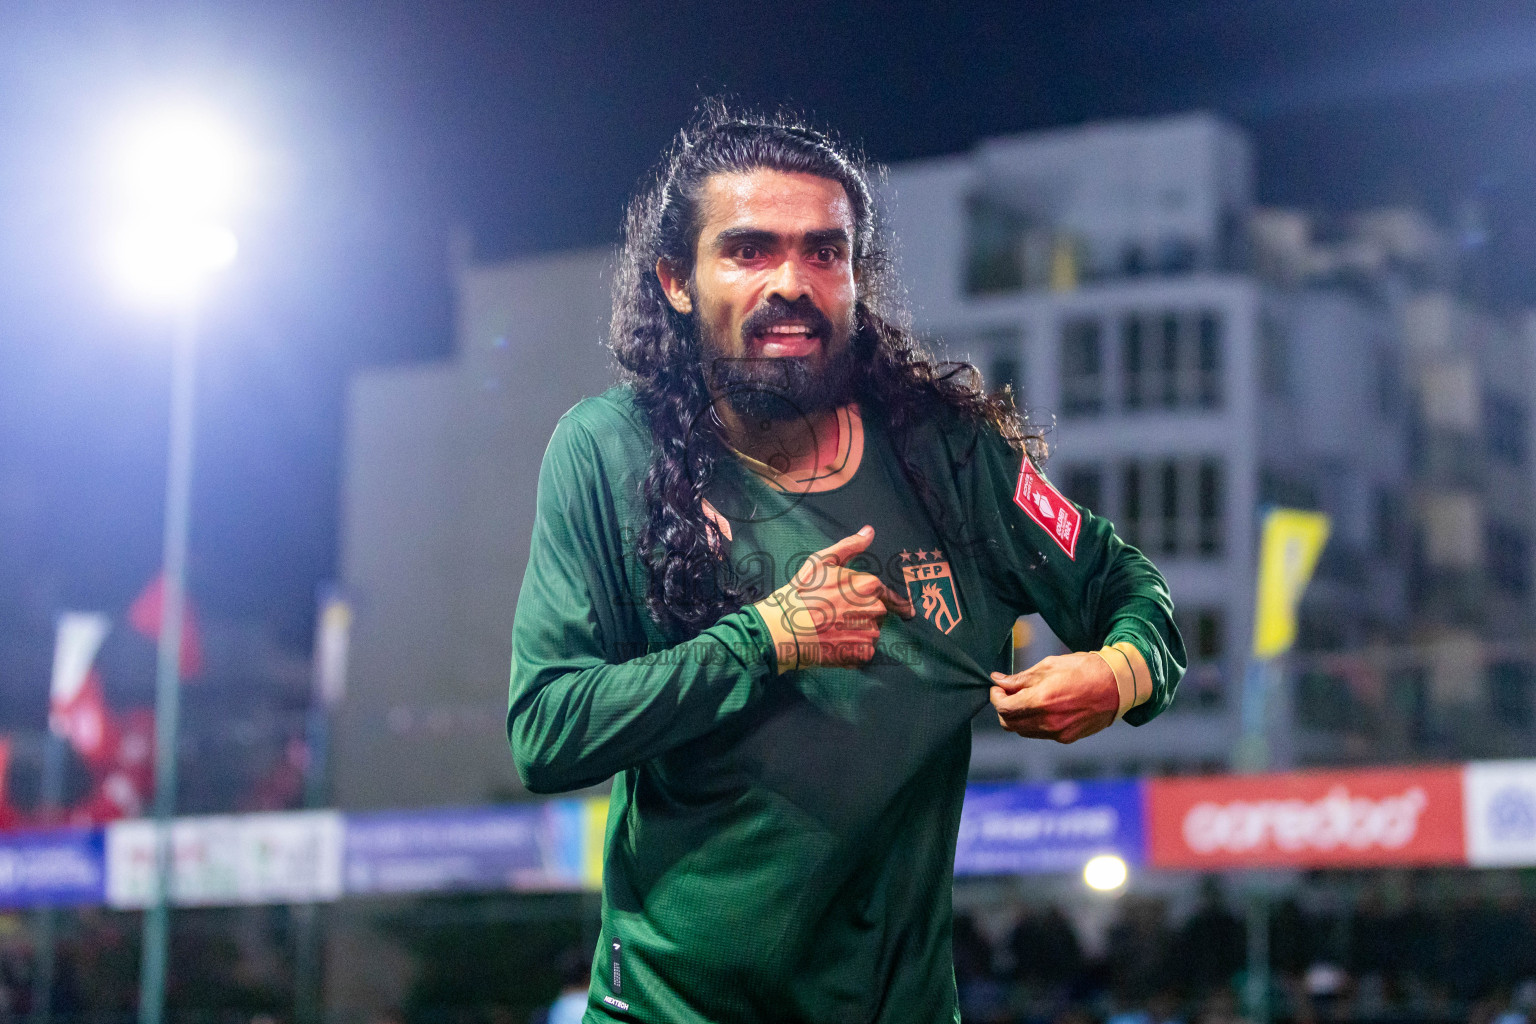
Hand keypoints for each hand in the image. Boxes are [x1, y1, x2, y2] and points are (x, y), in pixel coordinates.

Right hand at [754, 525, 914, 671]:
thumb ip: (849, 546)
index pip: (879, 591)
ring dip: (857, 631)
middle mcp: (876, 608)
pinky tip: (835, 643)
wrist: (785, 628)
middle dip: (861, 613)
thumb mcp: (821, 562)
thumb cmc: (802, 593)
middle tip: (835, 615)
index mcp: (868, 584)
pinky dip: (853, 649)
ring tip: (833, 630)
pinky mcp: (864, 653)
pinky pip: (865, 650)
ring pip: (871, 631)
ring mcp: (871, 632)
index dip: (861, 597)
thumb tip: (869, 532)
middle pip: (877, 611)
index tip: (847, 603)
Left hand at [989, 652, 1118, 742]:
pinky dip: (1034, 722)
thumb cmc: (1084, 669)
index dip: (995, 697)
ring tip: (1026, 699)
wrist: (1117, 685)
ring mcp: (1058, 733)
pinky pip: (1040, 734)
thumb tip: (998, 680)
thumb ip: (1020, 678)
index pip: (1004, 708)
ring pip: (1023, 731)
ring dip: (1018, 717)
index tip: (998, 688)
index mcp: (1042, 701)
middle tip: (1008, 693)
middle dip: (1003, 708)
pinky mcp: (1067, 738)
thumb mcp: (1049, 666)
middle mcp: (1048, 722)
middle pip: (1009, 723)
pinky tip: (1042, 707)